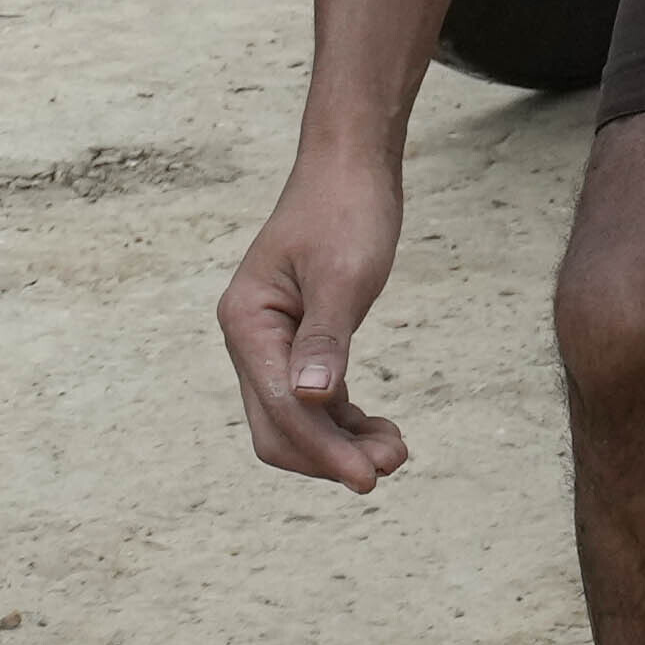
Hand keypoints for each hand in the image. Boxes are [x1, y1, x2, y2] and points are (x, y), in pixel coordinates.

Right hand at [220, 162, 413, 489]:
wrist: (350, 166)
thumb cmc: (346, 210)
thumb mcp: (343, 275)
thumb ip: (326, 338)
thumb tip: (312, 399)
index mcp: (247, 322)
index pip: (281, 408)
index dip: (323, 449)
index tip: (370, 477)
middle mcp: (249, 338)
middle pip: (278, 427)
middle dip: (330, 454)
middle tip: (391, 463)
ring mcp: (271, 343)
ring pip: (297, 420)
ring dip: (341, 443)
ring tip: (397, 451)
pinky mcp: (299, 342)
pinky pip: (313, 401)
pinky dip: (344, 421)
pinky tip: (381, 428)